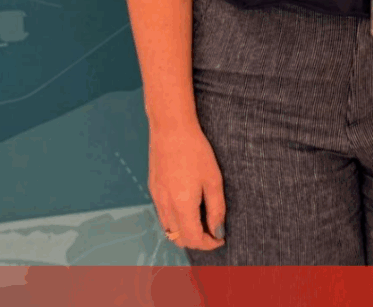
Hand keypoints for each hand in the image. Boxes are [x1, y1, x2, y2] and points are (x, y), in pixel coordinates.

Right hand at [148, 124, 225, 250]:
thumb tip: (218, 231)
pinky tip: (187, 205)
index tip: (220, 239)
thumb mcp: (213, 179)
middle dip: (197, 240)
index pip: (193, 239)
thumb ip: (216, 208)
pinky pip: (162, 215)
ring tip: (201, 219)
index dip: (208, 244)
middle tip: (212, 230)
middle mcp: (165, 206)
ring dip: (184, 231)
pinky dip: (175, 220)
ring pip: (169, 229)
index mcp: (182, 205)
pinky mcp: (152, 189)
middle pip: (178, 238)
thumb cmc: (196, 151)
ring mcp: (156, 198)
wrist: (171, 128)